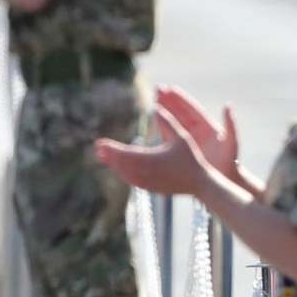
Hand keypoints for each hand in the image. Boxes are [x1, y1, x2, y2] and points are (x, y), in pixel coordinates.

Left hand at [94, 110, 209, 197]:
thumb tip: (156, 107)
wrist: (199, 183)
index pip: (127, 154)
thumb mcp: (181, 137)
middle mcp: (148, 173)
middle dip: (109, 156)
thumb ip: (167, 122)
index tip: (100, 143)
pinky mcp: (150, 189)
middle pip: (122, 164)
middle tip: (97, 148)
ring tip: (104, 156)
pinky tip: (118, 167)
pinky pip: (132, 181)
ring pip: (125, 174)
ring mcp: (148, 183)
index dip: (112, 148)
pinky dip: (123, 173)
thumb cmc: (191, 158)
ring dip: (114, 165)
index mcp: (154, 160)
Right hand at [154, 86, 240, 183]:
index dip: (181, 99)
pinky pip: (171, 135)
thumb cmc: (230, 163)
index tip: (170, 89)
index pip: (191, 109)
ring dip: (164, 111)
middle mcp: (198, 131)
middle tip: (157, 88)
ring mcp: (190, 139)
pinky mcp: (183, 149)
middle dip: (169, 100)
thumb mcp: (232, 144)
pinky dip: (162, 127)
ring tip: (153, 99)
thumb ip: (231, 125)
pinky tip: (154, 121)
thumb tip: (228, 106)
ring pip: (174, 121)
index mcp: (208, 127)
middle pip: (181, 112)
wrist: (224, 180)